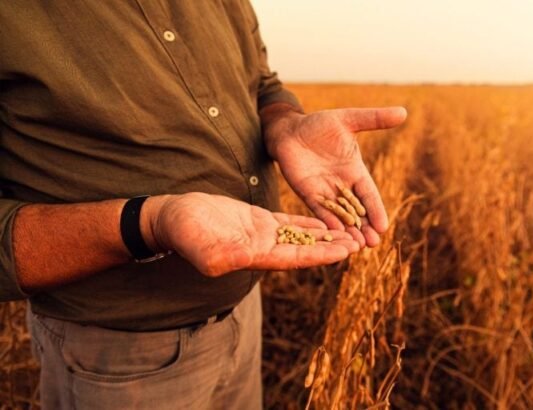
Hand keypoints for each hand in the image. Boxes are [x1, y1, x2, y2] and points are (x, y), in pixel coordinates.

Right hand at [142, 193, 358, 276]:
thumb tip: (246, 257)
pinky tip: (323, 219)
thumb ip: (224, 253)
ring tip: (349, 230)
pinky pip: (288, 222)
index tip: (344, 252)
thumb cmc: (184, 232)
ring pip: (299, 235)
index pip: (295, 258)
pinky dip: (306, 221)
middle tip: (359, 241)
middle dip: (330, 246)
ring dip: (324, 234)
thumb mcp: (202, 244)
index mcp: (254, 256)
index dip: (320, 255)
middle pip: (304, 248)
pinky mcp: (257, 221)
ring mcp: (261, 234)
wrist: (174, 217)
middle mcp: (263, 248)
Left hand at [262, 105, 406, 246]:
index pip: (369, 195)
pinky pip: (319, 211)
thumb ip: (374, 119)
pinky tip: (333, 234)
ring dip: (348, 230)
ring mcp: (324, 191)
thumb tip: (403, 112)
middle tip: (373, 245)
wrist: (290, 129)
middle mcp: (342, 185)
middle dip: (365, 228)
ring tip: (356, 247)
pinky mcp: (307, 193)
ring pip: (339, 215)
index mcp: (355, 171)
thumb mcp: (348, 119)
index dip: (376, 210)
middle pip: (357, 211)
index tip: (384, 227)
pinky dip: (327, 222)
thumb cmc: (319, 124)